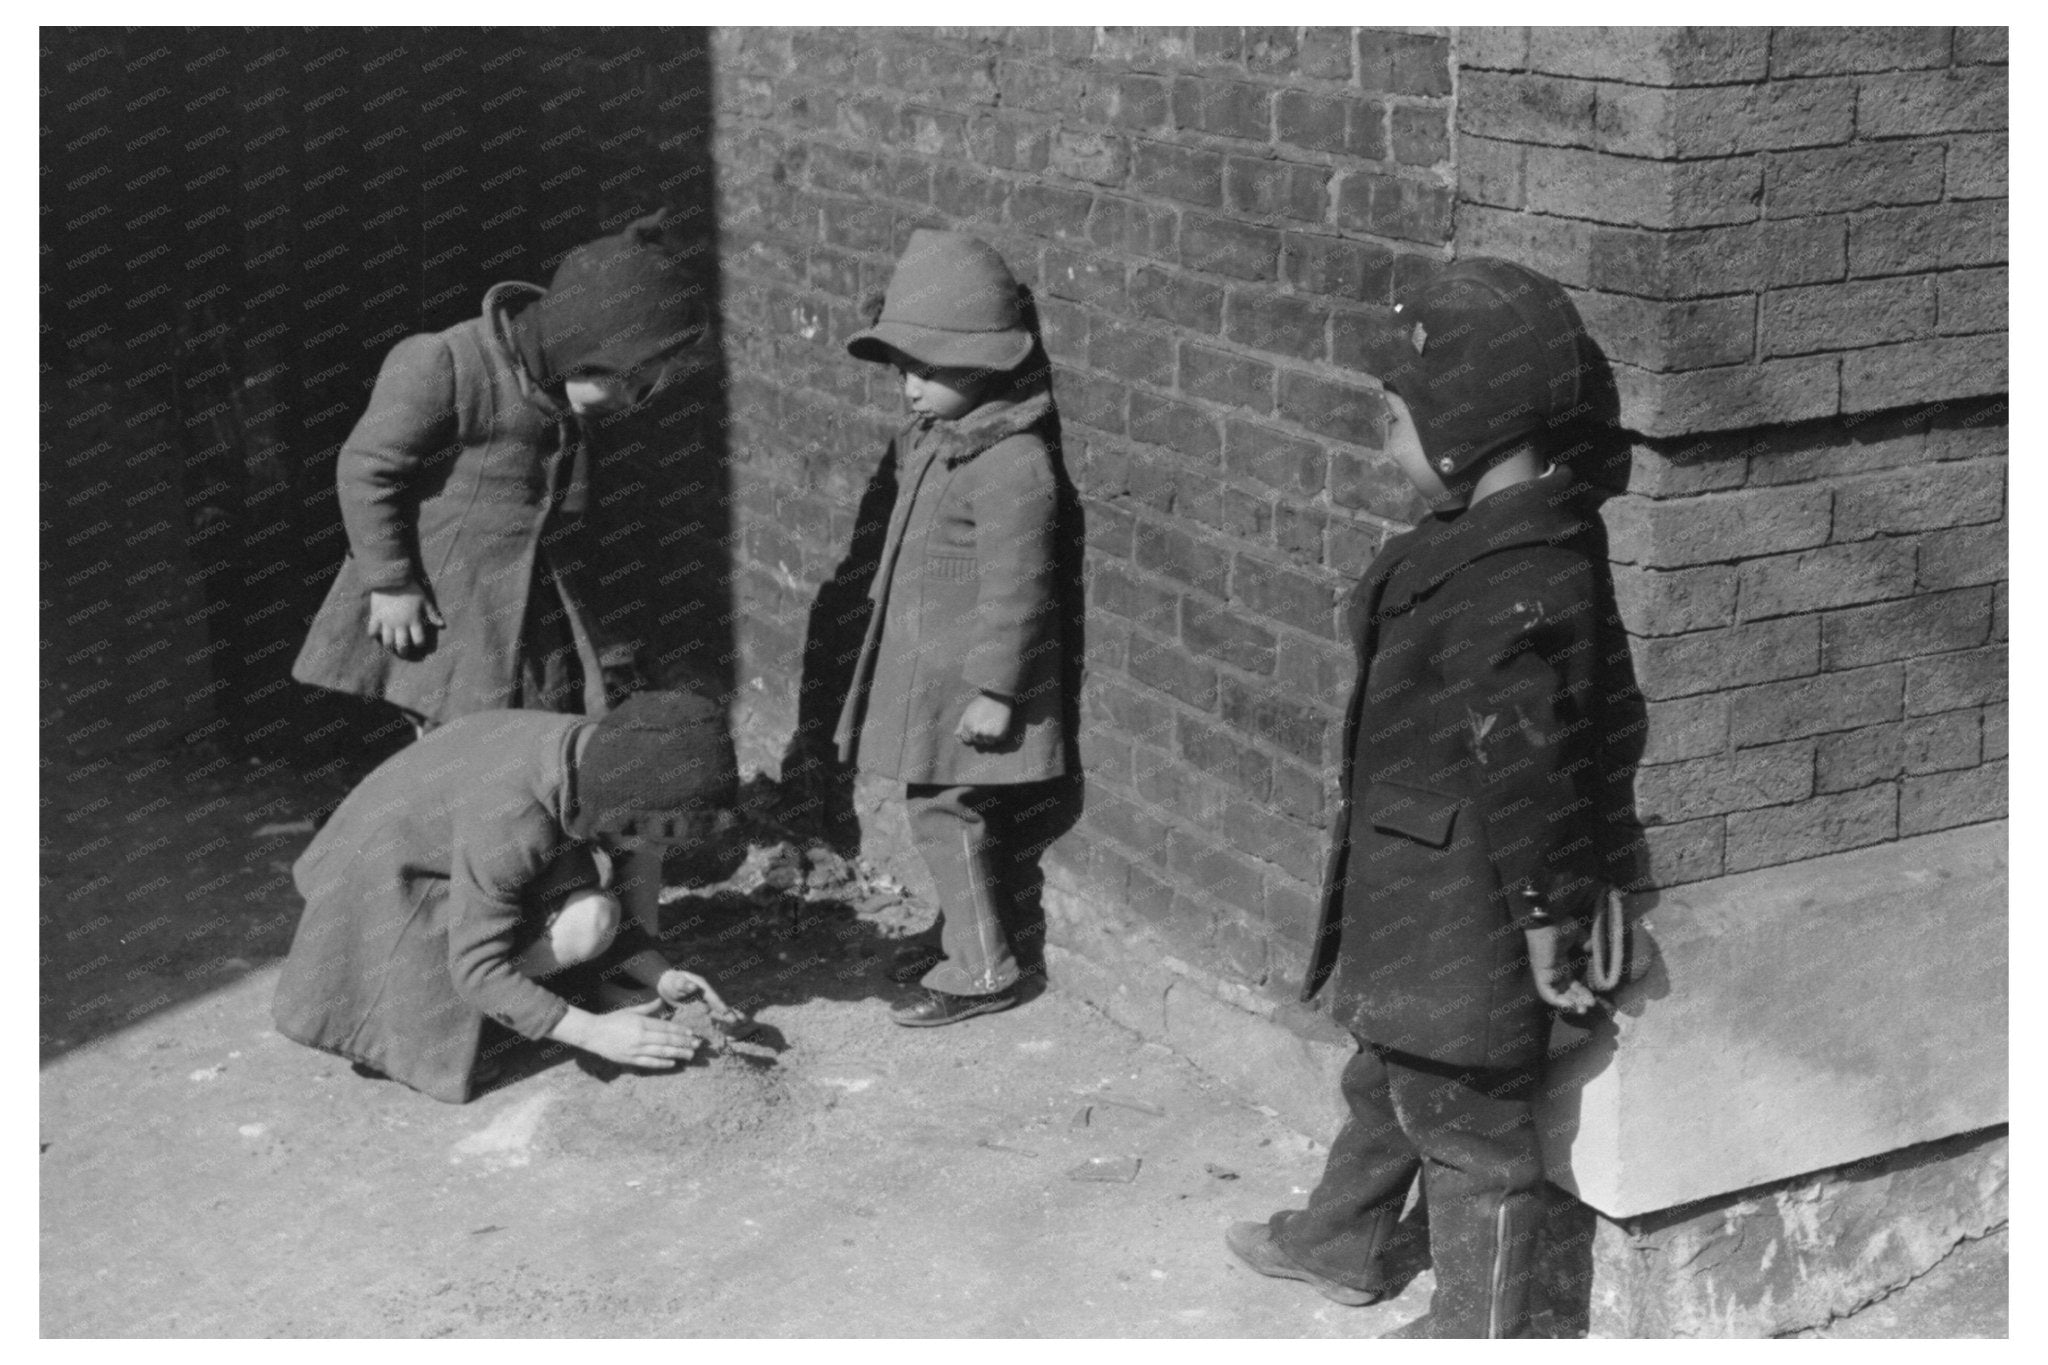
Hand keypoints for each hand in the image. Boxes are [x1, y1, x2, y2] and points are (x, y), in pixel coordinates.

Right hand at [367, 588, 443, 656]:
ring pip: (387, 641)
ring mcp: (387, 621)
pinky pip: (372, 630)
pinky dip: (373, 634)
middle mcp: (400, 624)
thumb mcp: (424, 600)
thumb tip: (442, 625)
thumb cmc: (410, 588)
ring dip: (389, 646)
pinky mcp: (376, 616)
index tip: (419, 644)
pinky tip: (376, 635)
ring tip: (390, 646)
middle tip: (403, 653)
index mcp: (414, 621)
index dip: (420, 644)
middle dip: (403, 652)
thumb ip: (432, 614)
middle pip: (402, 645)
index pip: (418, 640)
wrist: (392, 578)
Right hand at [574, 997, 704, 1068]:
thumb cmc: (612, 1019)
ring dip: (678, 1054)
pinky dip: (662, 1063)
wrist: (592, 1034)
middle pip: (667, 1040)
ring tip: (690, 1055)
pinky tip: (673, 1063)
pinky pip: (649, 1063)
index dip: (680, 1030)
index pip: (666, 1027)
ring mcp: (635, 1049)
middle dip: (684, 1042)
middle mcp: (640, 1036)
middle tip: (698, 1045)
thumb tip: (661, 1000)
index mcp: (641, 1022)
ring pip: (661, 1052)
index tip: (692, 1033)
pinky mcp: (630, 1060)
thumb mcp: (630, 1010)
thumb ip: (648, 1008)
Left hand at [657, 968, 743, 1025]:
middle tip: (740, 1020)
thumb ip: (683, 984)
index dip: (719, 1004)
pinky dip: (719, 1021)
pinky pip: (712, 1016)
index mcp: (702, 987)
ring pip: (718, 1011)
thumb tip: (693, 987)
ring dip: (728, 1017)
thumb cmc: (671, 982)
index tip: (726, 1011)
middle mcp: (707, 995)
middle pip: (719, 1005)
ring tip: (740, 1024)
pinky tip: (726, 1030)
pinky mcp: (702, 1009)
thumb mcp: (675, 982)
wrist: (668, 985)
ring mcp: (706, 1002)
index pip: (712, 997)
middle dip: (729, 1012)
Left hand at [956, 695, 1013, 747]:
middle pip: (979, 742)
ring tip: (993, 723)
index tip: (976, 727)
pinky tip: (1000, 723)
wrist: (997, 696)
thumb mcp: (968, 712)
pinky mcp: (1000, 734)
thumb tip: (957, 736)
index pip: (967, 740)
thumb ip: (961, 725)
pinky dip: (1001, 734)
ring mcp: (989, 735)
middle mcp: (977, 733)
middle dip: (981, 735)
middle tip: (986, 723)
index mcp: (968, 727)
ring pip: (989, 742)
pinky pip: (1000, 739)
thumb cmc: (981, 703)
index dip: (971, 734)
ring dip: (991, 736)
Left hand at [1525, 924, 1597, 1013]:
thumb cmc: (1560, 925)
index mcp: (1560, 963)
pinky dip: (1558, 1001)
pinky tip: (1571, 1004)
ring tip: (1582, 1008)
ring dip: (1570, 1003)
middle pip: (1565, 992)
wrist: (1548, 919)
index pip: (1571, 983)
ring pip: (1557, 995)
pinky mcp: (1541, 974)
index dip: (1581, 993)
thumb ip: (1586, 944)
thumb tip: (1593, 951)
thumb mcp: (1577, 935)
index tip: (1593, 1000)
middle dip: (1577, 1001)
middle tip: (1589, 1007)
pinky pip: (1547, 993)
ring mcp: (1546, 973)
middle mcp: (1553, 970)